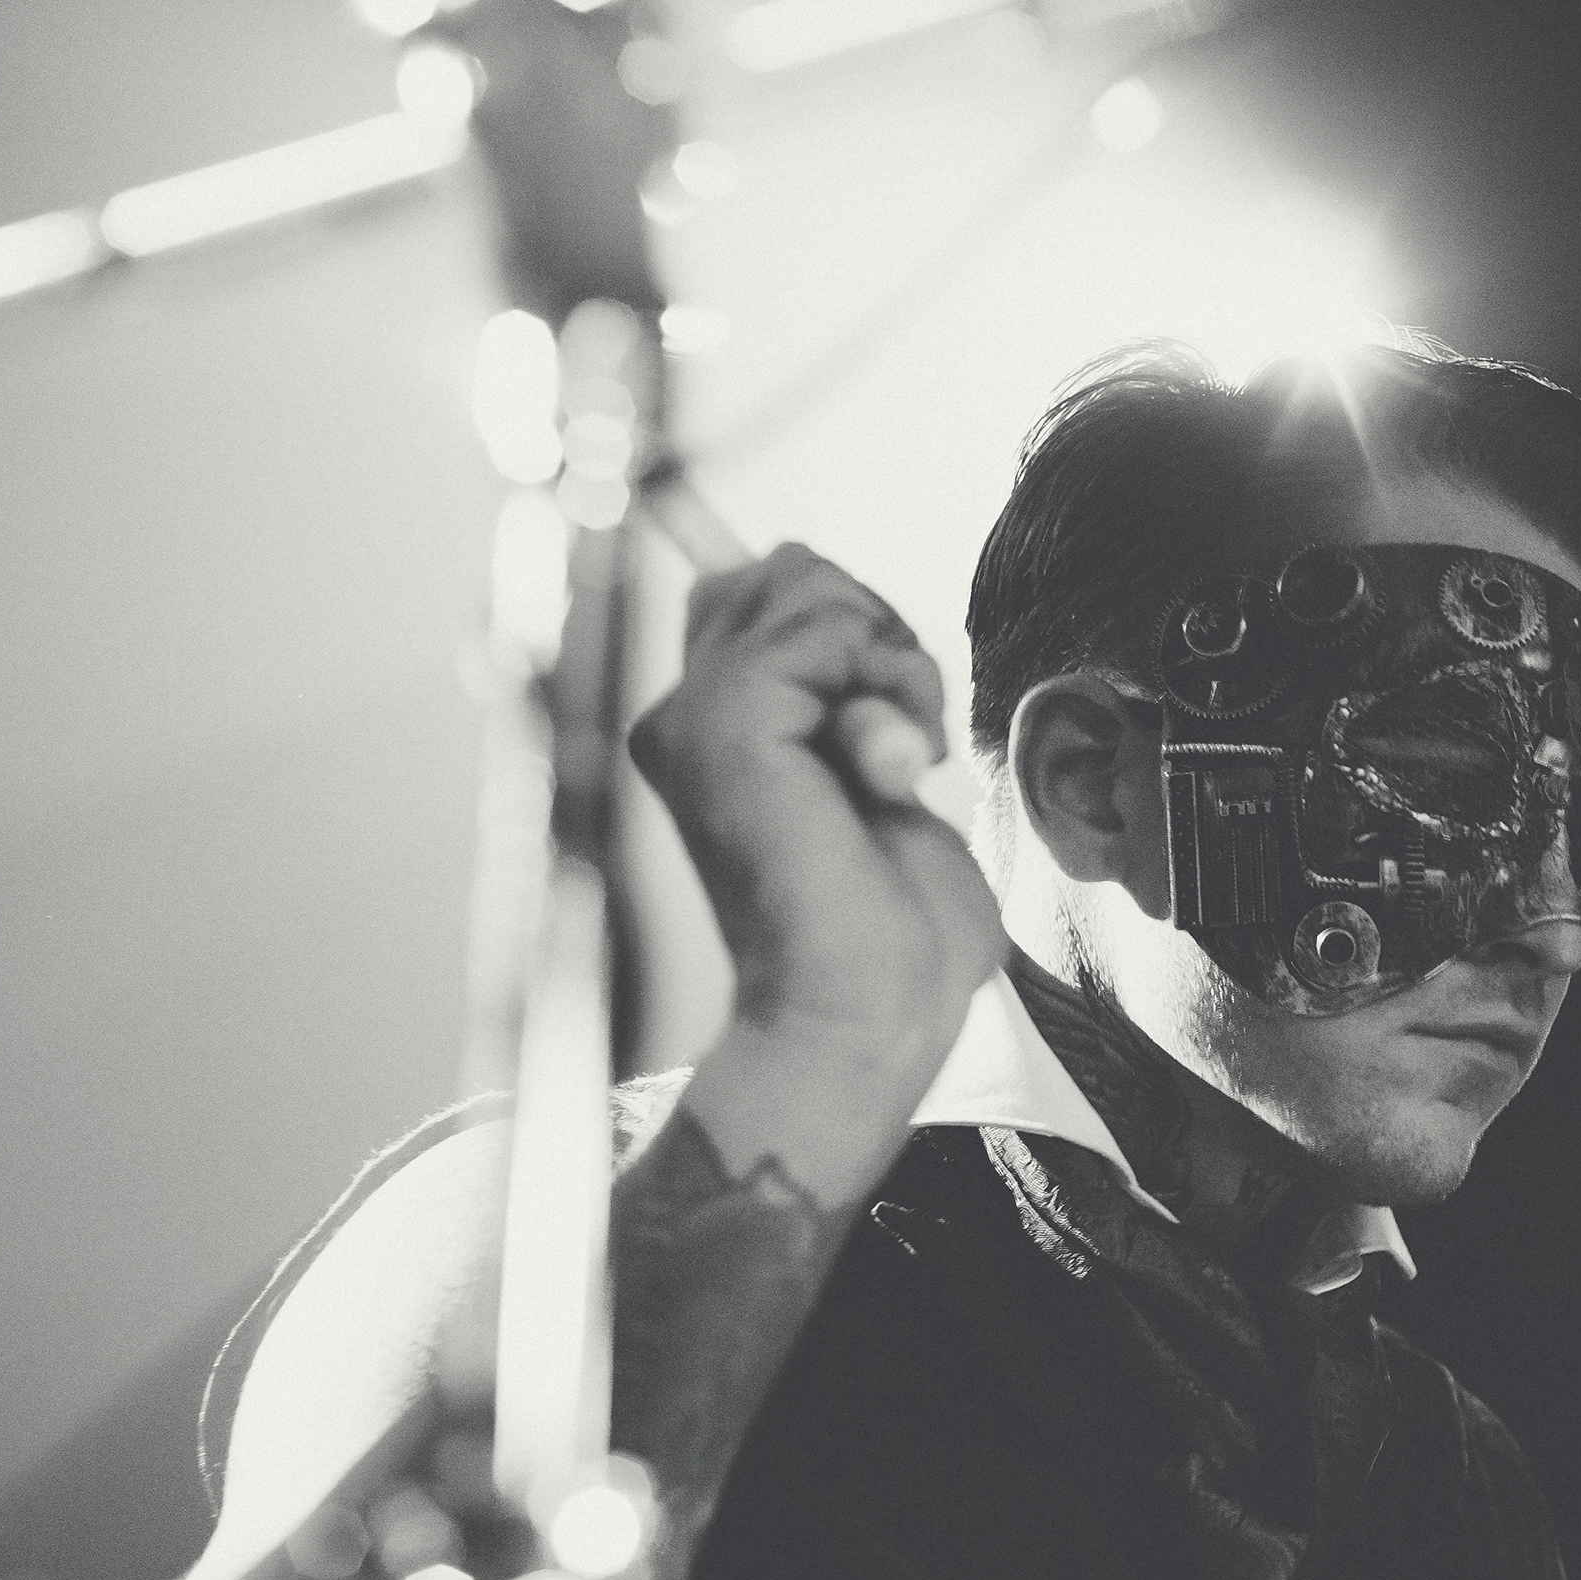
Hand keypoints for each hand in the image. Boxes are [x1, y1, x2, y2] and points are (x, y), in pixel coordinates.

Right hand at [627, 546, 1000, 1074]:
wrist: (869, 1011)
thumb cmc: (892, 927)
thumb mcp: (882, 763)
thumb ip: (847, 676)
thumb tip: (805, 568)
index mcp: (715, 727)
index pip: (772, 588)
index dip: (853, 636)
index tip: (884, 731)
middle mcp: (686, 713)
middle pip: (797, 572)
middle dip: (879, 647)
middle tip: (892, 761)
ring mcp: (696, 712)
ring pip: (816, 585)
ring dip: (894, 673)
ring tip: (887, 775)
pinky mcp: (724, 717)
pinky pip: (830, 623)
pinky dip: (890, 685)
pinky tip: (884, 775)